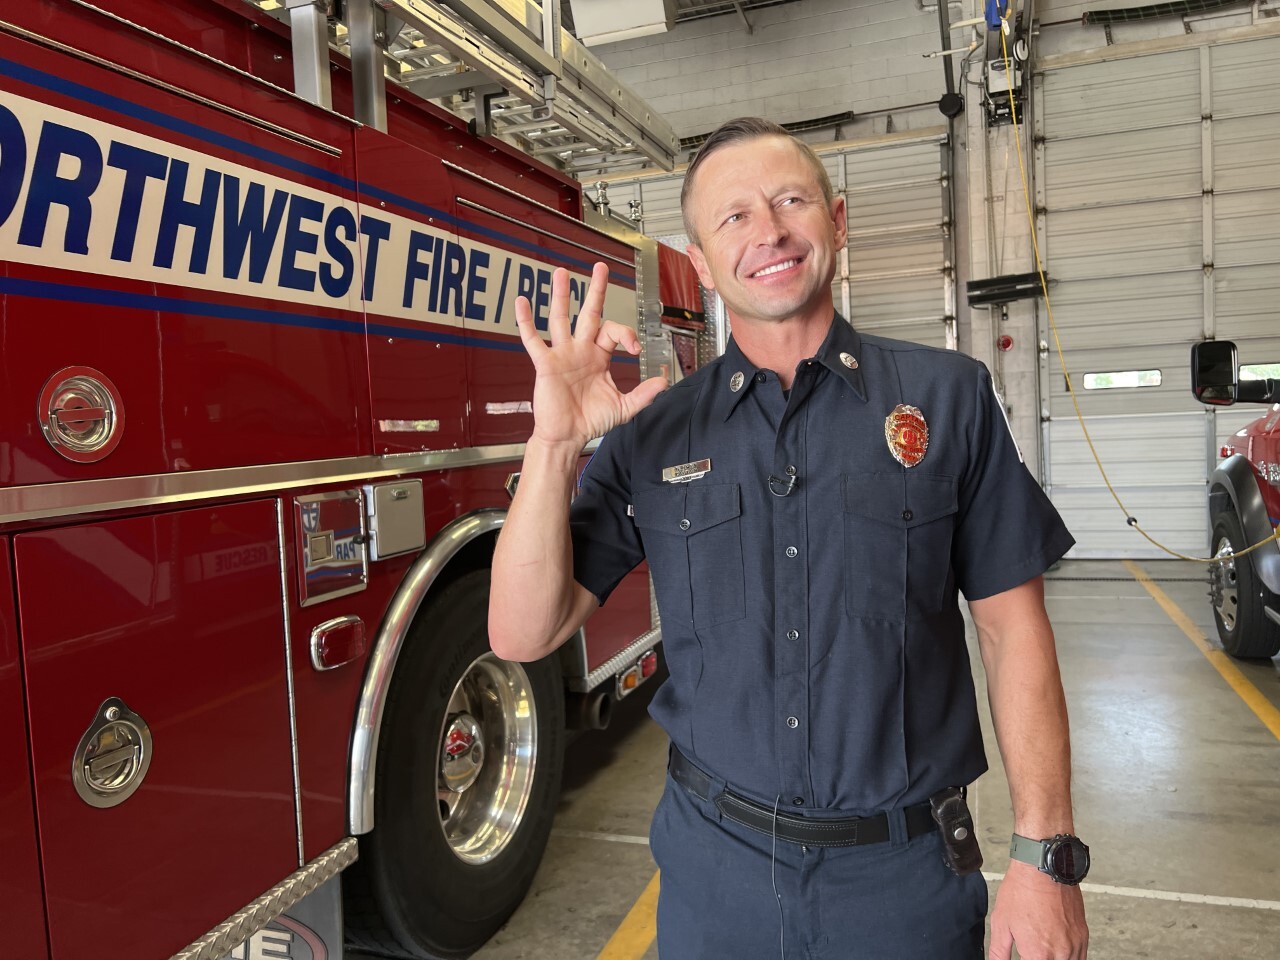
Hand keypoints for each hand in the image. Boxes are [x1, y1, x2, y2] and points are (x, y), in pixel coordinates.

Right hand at [515, 262, 667, 447]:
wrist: (567, 436)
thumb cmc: (591, 421)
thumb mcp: (623, 408)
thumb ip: (644, 395)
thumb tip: (664, 382)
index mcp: (599, 356)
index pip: (614, 331)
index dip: (626, 333)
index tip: (634, 348)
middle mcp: (581, 350)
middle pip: (589, 313)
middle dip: (596, 290)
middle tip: (600, 268)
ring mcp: (562, 354)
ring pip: (560, 318)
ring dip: (561, 295)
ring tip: (560, 272)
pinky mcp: (545, 364)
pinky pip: (533, 340)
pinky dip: (525, 321)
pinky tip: (521, 302)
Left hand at [989, 861, 1087, 959]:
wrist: (1042, 868)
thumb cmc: (1021, 891)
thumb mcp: (1001, 923)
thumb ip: (999, 952)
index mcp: (1039, 954)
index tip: (1022, 955)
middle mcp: (1061, 953)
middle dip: (1039, 959)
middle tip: (1031, 951)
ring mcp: (1075, 944)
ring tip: (1042, 951)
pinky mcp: (1083, 935)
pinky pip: (1080, 957)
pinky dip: (1069, 958)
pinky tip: (1056, 951)